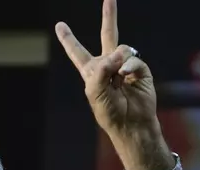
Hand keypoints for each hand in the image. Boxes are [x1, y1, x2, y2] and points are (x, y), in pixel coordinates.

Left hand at [55, 0, 156, 137]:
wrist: (131, 122)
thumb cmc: (109, 112)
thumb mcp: (95, 92)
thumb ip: (101, 70)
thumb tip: (120, 53)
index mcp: (91, 71)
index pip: (77, 52)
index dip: (68, 39)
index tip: (60, 25)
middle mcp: (107, 65)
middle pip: (107, 35)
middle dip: (109, 16)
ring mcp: (124, 65)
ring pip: (120, 49)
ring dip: (117, 62)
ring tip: (117, 79)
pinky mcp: (139, 69)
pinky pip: (132, 59)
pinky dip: (128, 67)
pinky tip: (126, 78)